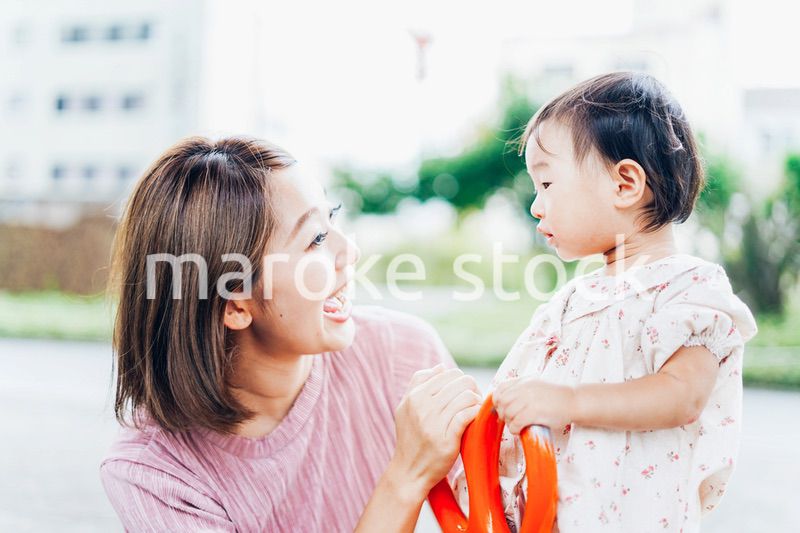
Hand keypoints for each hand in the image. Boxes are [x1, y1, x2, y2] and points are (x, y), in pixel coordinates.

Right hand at [391, 365, 481, 490]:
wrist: (409, 472)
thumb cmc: (411, 438)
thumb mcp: (405, 408)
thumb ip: (419, 383)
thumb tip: (441, 367)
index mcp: (414, 396)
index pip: (448, 374)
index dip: (461, 381)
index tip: (465, 393)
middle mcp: (422, 406)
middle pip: (460, 382)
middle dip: (472, 389)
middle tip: (473, 401)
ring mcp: (434, 423)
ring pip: (466, 397)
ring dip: (476, 402)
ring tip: (474, 411)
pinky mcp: (446, 439)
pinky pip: (468, 415)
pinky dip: (476, 413)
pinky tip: (475, 419)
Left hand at [493, 377, 575, 433]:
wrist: (574, 402)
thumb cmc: (555, 398)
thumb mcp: (536, 387)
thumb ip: (521, 391)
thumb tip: (503, 403)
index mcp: (524, 382)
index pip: (501, 388)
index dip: (497, 400)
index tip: (501, 408)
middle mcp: (525, 388)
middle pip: (502, 401)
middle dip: (502, 412)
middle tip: (508, 420)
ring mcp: (530, 399)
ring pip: (508, 412)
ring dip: (509, 422)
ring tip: (515, 426)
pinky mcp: (535, 412)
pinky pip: (516, 422)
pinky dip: (514, 428)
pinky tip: (519, 431)